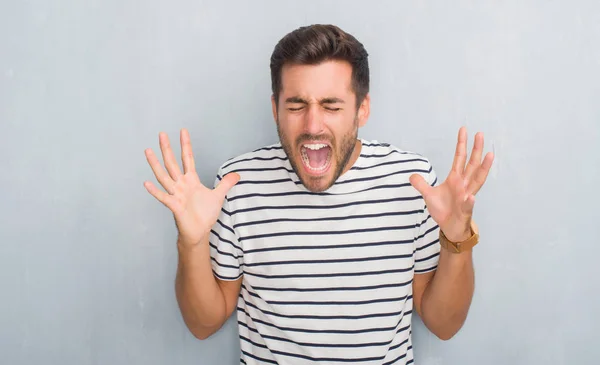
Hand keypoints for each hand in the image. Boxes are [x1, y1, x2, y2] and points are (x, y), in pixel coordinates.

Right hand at [144, 129, 239, 246]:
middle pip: (172, 163)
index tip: (183, 131)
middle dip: (168, 149)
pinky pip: (163, 197)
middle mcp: (181, 185)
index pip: (188, 159)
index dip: (186, 145)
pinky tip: (146, 183)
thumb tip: (237, 175)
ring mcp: (176, 194)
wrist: (199, 232)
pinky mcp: (174, 206)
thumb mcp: (218, 196)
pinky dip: (155, 191)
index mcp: (191, 180)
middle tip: (162, 134)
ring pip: (164, 177)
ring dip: (155, 164)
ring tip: (148, 151)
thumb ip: (225, 184)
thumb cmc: (204, 214)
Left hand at [410, 127, 493, 241]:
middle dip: (476, 150)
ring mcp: (467, 197)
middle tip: (480, 134)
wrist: (449, 227)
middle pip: (472, 164)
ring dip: (484, 168)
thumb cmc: (443, 210)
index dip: (461, 144)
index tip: (464, 130)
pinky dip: (469, 202)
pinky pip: (468, 205)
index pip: (459, 158)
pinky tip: (471, 197)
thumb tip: (412, 175)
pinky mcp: (465, 211)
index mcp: (455, 179)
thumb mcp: (428, 195)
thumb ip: (422, 184)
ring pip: (478, 180)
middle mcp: (464, 185)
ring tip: (489, 155)